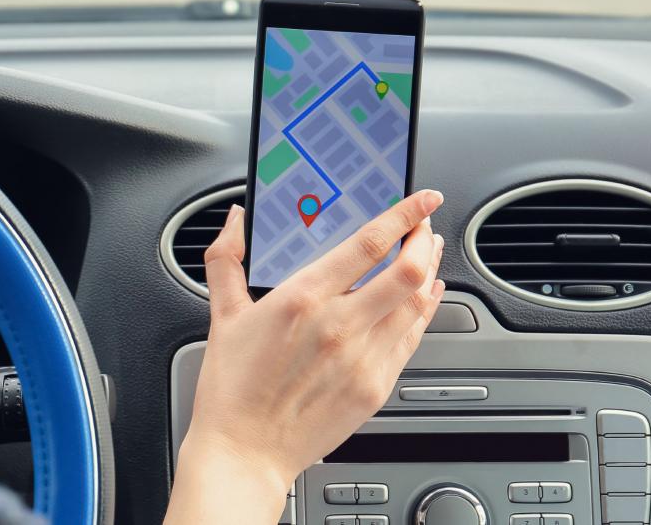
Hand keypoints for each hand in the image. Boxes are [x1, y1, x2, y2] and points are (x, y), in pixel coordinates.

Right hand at [165, 190, 445, 523]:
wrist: (245, 452)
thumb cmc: (231, 389)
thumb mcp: (223, 315)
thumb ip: (227, 259)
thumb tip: (236, 222)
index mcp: (302, 299)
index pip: (369, 244)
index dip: (403, 215)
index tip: (419, 199)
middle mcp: (339, 326)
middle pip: (407, 271)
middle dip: (423, 240)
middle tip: (423, 225)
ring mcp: (362, 359)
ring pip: (417, 304)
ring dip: (428, 272)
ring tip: (426, 254)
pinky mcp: (374, 387)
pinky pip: (411, 340)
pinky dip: (423, 312)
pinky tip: (423, 299)